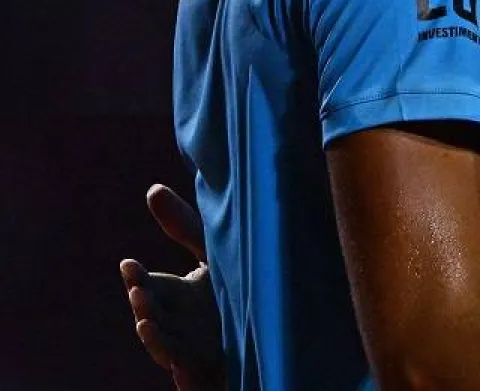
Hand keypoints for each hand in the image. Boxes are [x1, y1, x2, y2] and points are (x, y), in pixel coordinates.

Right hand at [119, 184, 225, 390]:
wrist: (268, 331)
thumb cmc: (233, 287)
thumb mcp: (212, 253)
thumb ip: (185, 226)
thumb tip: (152, 189)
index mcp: (173, 296)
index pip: (148, 286)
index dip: (138, 279)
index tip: (130, 264)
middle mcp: (175, 324)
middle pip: (152, 316)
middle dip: (143, 304)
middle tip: (139, 290)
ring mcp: (189, 350)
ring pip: (165, 348)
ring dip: (154, 338)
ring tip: (146, 323)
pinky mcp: (206, 373)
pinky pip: (190, 379)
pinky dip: (182, 374)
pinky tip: (179, 366)